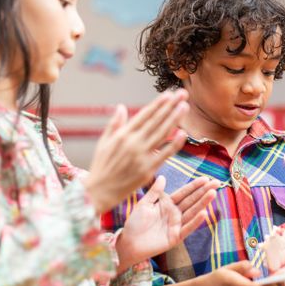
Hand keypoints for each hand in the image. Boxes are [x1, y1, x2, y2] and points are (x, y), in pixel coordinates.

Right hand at [84, 89, 189, 212]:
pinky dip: (174, 144)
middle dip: (171, 106)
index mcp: (123, 135)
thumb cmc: (101, 166)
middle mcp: (133, 143)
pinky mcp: (148, 169)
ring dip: (175, 119)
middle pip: (156, 121)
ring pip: (162, 133)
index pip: (144, 115)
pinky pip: (164, 154)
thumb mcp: (103, 142)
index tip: (168, 94)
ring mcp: (141, 156)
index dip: (158, 104)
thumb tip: (121, 106)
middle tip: (183, 94)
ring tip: (185, 106)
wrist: (99, 192)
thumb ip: (115, 124)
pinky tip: (183, 133)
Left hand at [116, 175, 218, 271]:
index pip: (184, 193)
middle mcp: (175, 213)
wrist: (128, 243)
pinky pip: (187, 228)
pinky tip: (204, 213)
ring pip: (192, 212)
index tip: (206, 178)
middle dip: (204, 192)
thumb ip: (154, 192)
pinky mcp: (176, 237)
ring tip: (213, 193)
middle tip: (217, 183)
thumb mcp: (144, 204)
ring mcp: (177, 225)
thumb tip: (163, 177)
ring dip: (203, 203)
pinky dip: (195, 221)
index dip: (194, 186)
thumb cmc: (135, 223)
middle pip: (192, 201)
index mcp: (167, 204)